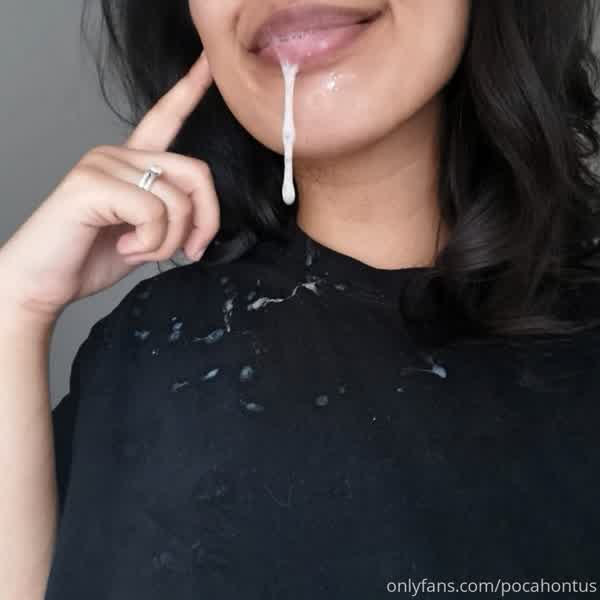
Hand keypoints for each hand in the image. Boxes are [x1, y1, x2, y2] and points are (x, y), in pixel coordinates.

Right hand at [0, 51, 218, 323]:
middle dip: (204, 222)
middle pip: (196, 173)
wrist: (43, 282)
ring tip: (138, 249)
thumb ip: (171, 219)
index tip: (208, 63)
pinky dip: (150, 242)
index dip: (189, 91)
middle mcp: (118, 154)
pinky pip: (153, 211)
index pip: (165, 119)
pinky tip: (124, 246)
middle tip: (188, 251)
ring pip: (177, 200)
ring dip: (168, 241)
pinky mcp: (92, 183)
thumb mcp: (146, 236)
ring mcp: (103, 164)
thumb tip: (202, 224)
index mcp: (131, 163)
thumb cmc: (89, 257)